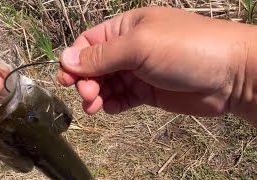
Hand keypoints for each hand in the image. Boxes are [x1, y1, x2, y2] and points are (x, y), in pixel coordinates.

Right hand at [57, 6, 256, 125]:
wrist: (231, 74)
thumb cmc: (185, 48)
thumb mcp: (139, 46)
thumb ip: (102, 55)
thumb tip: (66, 59)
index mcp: (125, 29)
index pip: (89, 43)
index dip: (75, 60)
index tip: (67, 79)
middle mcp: (129, 49)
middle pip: (95, 66)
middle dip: (86, 81)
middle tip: (87, 96)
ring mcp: (138, 71)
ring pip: (106, 84)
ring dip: (96, 95)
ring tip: (95, 106)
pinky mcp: (147, 91)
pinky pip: (122, 98)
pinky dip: (113, 104)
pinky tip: (111, 109)